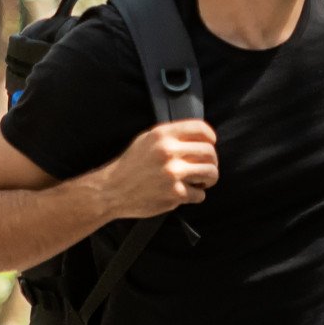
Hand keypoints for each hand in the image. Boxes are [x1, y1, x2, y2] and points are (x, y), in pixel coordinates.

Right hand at [96, 120, 217, 219]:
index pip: (200, 129)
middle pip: (209, 152)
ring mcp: (173, 174)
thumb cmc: (130, 165)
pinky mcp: (174, 194)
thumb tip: (197, 137)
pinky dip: (196, 195)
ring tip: (201, 181)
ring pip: (211, 173)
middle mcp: (168, 152)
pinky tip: (186, 193)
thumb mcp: (145, 139)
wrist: (112, 190)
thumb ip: (170, 136)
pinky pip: (200, 194)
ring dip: (210, 178)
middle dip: (212, 161)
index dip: (210, 137)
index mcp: (162, 135)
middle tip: (206, 167)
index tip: (211, 143)